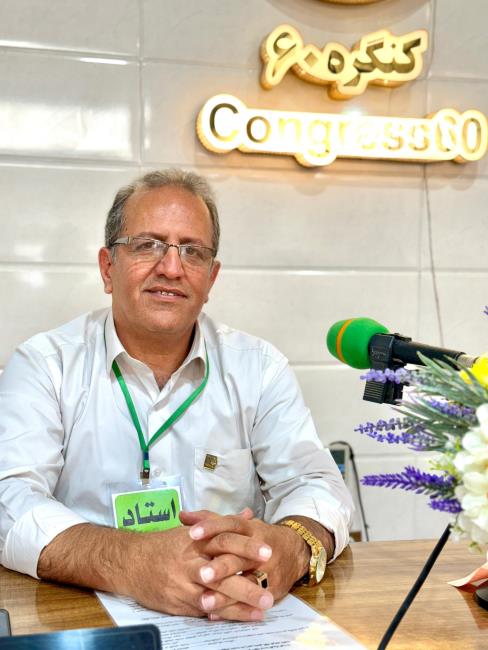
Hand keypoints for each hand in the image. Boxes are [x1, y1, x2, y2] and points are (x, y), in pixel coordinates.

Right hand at [124, 509, 274, 619]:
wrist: (130, 562)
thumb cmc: (165, 545)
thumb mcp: (193, 529)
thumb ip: (222, 523)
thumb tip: (247, 514)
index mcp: (195, 541)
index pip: (224, 540)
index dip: (246, 546)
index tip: (268, 552)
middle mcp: (189, 562)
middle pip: (221, 572)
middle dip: (247, 584)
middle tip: (270, 593)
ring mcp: (182, 584)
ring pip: (213, 596)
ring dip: (238, 606)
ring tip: (261, 611)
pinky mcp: (176, 603)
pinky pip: (201, 610)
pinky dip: (219, 614)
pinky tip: (236, 618)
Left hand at [182, 511, 310, 620]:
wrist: (295, 551)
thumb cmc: (259, 537)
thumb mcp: (239, 525)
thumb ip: (211, 520)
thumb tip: (183, 516)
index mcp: (249, 529)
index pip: (230, 525)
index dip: (211, 528)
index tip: (192, 533)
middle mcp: (259, 548)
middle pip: (239, 556)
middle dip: (221, 566)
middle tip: (201, 573)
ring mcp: (268, 570)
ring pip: (246, 583)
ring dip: (225, 594)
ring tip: (204, 601)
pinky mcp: (272, 589)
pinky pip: (252, 602)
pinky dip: (233, 609)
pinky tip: (215, 615)